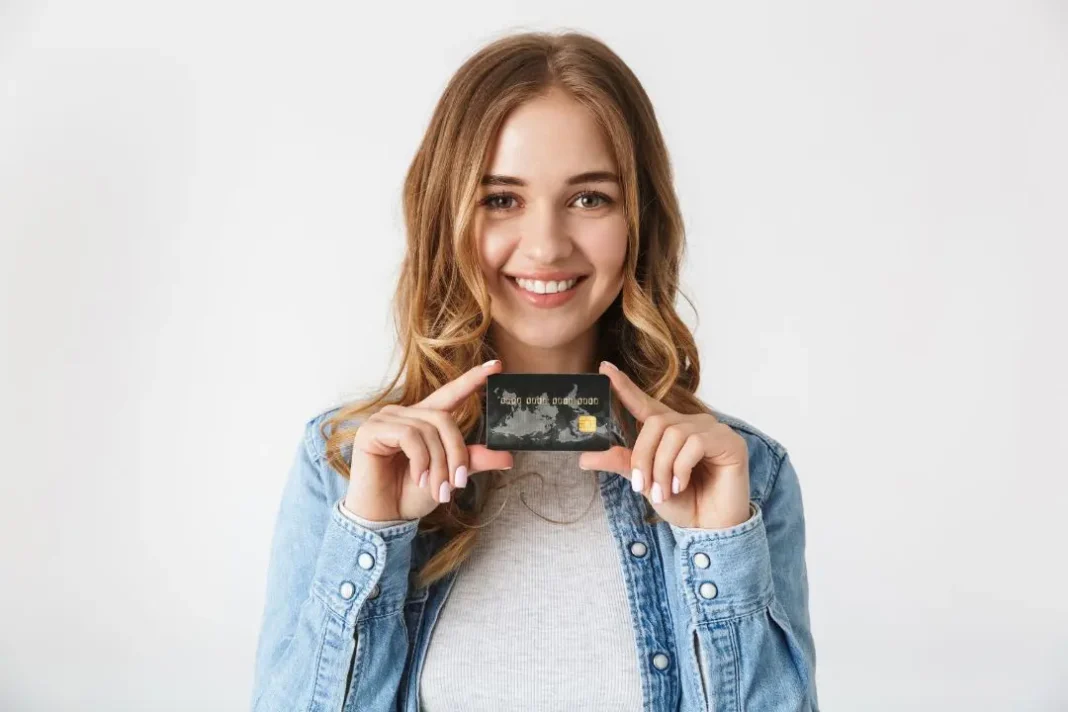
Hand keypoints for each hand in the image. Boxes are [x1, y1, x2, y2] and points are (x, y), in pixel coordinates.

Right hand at [344, 359, 513, 521]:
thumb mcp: (449, 476)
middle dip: (456, 453)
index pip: (450, 394)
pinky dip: (420, 460)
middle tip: (458, 483)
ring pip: (427, 430)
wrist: (385, 517)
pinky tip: (419, 478)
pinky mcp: (371, 429)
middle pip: (444, 420)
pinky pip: (408, 435)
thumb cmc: (411, 495)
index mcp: (423, 421)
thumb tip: (508, 457)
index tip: (496, 366)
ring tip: (438, 489)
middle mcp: (405, 414)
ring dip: (439, 463)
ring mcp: (386, 419)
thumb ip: (473, 461)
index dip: (471, 380)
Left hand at [578, 361, 750, 529]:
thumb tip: (585, 457)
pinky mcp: (729, 441)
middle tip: (642, 486)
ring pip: (672, 434)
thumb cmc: (683, 502)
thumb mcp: (645, 482)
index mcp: (669, 430)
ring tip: (665, 491)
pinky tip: (683, 484)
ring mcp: (711, 430)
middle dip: (643, 457)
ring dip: (662, 468)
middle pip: (654, 423)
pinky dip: (681, 467)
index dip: (624, 386)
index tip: (604, 369)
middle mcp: (690, 423)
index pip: (644, 403)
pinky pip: (694, 443)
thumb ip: (622, 464)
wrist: (710, 528)